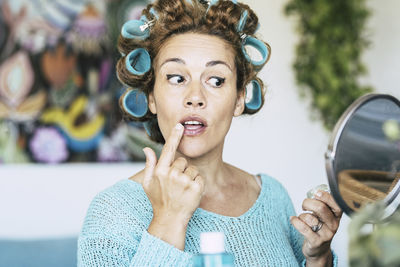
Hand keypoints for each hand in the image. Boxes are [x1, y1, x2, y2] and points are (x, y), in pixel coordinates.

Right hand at [143, 124, 204, 248]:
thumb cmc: (158, 201)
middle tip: (177, 184)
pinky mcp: (195, 187)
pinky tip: (190, 193)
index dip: (174, 136)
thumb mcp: (148, 183)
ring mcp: (184, 181)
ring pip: (193, 169)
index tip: (179, 125)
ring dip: (190, 177)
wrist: (170, 219)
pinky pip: (200, 178)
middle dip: (182, 169)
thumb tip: (147, 148)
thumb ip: (150, 164)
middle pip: (183, 160)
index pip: (168, 149)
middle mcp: (172, 174)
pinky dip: (198, 184)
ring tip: (183, 190)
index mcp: (160, 171)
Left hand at [290, 190, 341, 265]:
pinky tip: (293, 219)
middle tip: (304, 205)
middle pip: (321, 208)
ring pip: (310, 218)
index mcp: (336, 216)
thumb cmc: (320, 228)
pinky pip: (303, 228)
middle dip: (308, 203)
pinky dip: (295, 221)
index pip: (336, 203)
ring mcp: (326, 234)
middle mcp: (334, 225)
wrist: (319, 249)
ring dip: (302, 215)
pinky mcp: (316, 242)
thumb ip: (322, 204)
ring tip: (301, 218)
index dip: (325, 196)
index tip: (316, 193)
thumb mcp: (324, 216)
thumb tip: (315, 193)